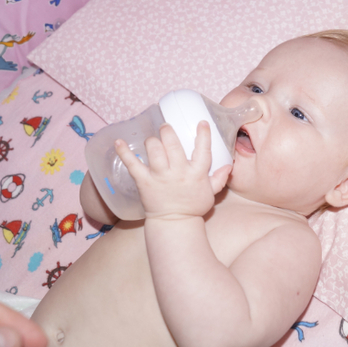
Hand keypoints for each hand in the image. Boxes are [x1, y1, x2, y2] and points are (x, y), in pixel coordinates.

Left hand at [115, 121, 231, 220]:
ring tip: (153, 140)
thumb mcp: (211, 193)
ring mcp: (160, 176)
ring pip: (154, 150)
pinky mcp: (144, 182)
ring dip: (152, 141)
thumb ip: (219, 179)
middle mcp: (178, 172)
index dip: (203, 135)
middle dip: (168, 131)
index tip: (201, 122)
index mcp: (196, 174)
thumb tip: (229, 165)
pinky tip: (118, 141)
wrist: (174, 224)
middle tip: (166, 128)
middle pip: (173, 145)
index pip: (203, 150)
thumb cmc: (193, 207)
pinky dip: (124, 152)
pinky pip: (132, 164)